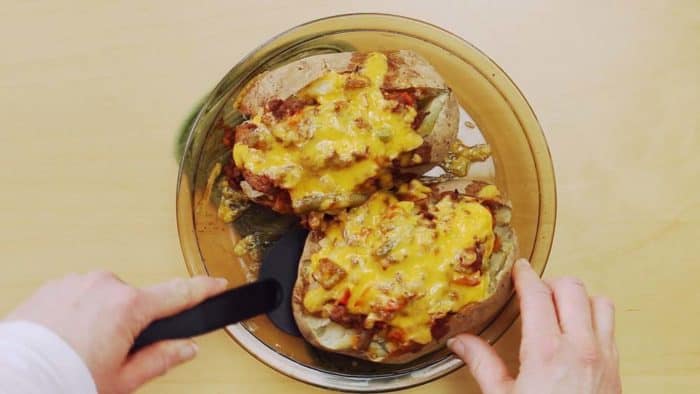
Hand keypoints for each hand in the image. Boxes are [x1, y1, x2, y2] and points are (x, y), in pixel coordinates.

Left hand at [4, 271, 227, 393]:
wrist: (12, 380)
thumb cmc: (63, 381)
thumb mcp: (122, 380)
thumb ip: (160, 358)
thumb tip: (186, 348)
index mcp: (128, 307)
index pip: (178, 293)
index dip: (202, 289)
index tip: (217, 283)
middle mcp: (104, 285)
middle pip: (136, 301)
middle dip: (131, 322)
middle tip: (113, 353)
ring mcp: (77, 282)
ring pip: (105, 298)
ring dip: (102, 317)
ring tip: (82, 348)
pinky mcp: (54, 285)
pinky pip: (79, 295)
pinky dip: (78, 313)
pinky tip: (66, 337)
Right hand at [448, 259, 620, 393]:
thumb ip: (482, 363)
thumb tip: (460, 342)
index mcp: (545, 350)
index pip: (537, 294)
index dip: (525, 275)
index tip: (518, 268)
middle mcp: (579, 346)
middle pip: (572, 288)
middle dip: (551, 283)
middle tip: (534, 292)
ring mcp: (603, 356)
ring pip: (599, 301)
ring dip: (578, 298)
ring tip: (559, 308)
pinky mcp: (616, 368)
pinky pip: (611, 326)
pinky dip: (595, 317)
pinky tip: (577, 332)